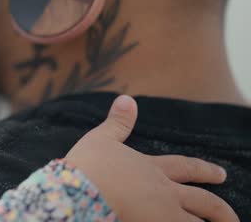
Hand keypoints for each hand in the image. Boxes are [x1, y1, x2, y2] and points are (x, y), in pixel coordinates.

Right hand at [66, 95, 237, 221]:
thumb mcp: (100, 139)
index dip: (204, 170)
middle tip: (232, 217)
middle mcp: (163, 191)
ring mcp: (162, 214)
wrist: (77, 191)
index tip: (221, 174)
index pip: (185, 167)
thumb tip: (127, 98)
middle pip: (203, 201)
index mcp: (151, 168)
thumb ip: (117, 123)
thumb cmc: (88, 165)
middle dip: (220, 209)